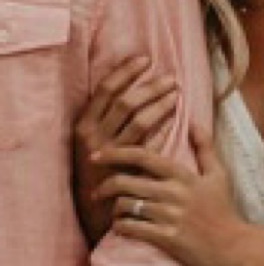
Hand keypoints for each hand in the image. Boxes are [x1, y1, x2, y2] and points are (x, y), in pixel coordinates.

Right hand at [74, 56, 178, 244]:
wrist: (95, 207)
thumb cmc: (100, 163)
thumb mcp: (94, 136)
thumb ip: (108, 113)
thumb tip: (134, 79)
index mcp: (84, 123)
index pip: (106, 89)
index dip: (126, 71)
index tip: (146, 59)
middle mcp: (93, 136)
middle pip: (126, 102)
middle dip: (151, 87)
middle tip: (171, 78)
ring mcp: (110, 154)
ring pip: (140, 121)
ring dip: (161, 104)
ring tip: (176, 94)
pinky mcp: (125, 170)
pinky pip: (150, 143)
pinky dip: (164, 128)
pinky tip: (176, 118)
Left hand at [91, 124, 248, 265]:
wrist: (231, 245)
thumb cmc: (223, 207)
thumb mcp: (218, 173)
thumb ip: (205, 147)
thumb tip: (194, 122)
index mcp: (182, 175)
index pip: (143, 156)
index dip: (116, 153)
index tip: (97, 155)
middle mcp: (172, 193)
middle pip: (126, 182)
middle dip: (105, 185)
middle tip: (98, 191)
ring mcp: (168, 216)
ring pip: (125, 205)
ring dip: (114, 208)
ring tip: (114, 210)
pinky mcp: (165, 238)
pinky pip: (131, 228)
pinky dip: (120, 226)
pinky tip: (121, 226)